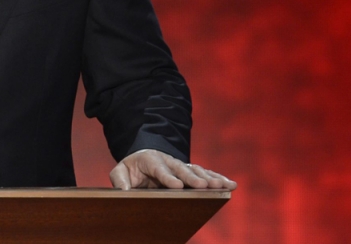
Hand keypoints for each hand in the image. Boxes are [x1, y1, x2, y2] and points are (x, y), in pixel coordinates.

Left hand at [110, 149, 236, 190]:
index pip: (159, 169)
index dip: (168, 177)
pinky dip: (218, 179)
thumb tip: (125, 192)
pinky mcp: (191, 172)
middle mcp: (169, 161)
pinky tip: (230, 185)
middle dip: (193, 178)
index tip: (177, 186)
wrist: (144, 158)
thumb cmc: (132, 168)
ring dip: (211, 179)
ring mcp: (181, 166)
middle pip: (182, 169)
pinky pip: (206, 175)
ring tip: (224, 186)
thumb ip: (120, 180)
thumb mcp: (120, 171)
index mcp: (150, 160)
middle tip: (203, 187)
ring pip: (197, 171)